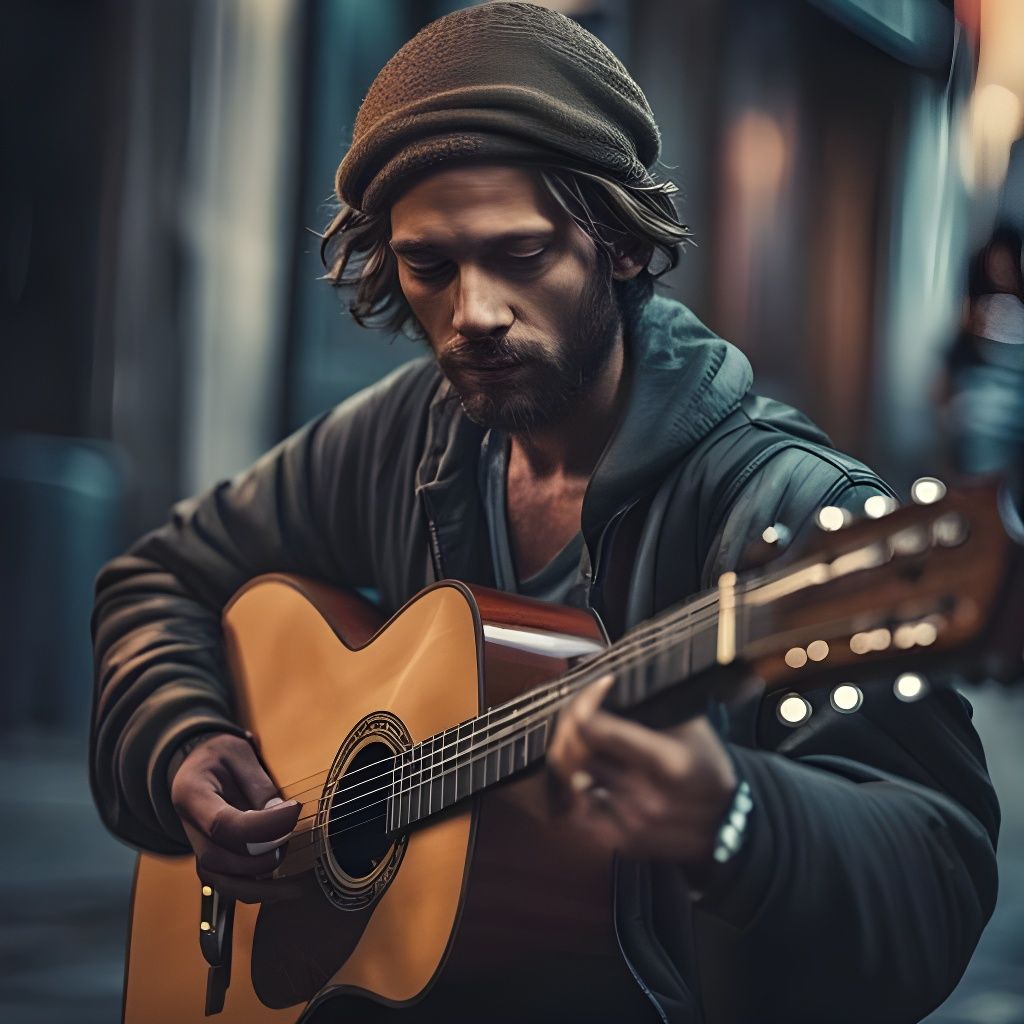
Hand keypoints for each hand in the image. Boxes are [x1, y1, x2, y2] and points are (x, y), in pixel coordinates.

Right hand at [170, 733, 300, 900]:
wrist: (197, 764)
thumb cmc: (220, 756)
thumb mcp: (239, 754)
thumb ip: (260, 785)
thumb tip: (284, 816)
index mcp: (191, 795)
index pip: (222, 824)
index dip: (262, 826)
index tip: (295, 810)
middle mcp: (189, 828)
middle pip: (217, 859)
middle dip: (259, 858)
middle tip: (291, 838)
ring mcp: (198, 847)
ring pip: (220, 882)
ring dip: (260, 888)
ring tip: (295, 884)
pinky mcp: (213, 858)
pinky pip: (229, 884)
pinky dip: (256, 890)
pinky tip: (284, 888)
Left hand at [547, 675, 736, 870]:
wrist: (726, 823)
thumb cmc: (706, 765)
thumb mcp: (694, 726)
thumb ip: (656, 703)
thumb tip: (613, 683)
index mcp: (668, 762)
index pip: (598, 729)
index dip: (588, 703)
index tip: (596, 691)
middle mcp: (647, 795)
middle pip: (579, 752)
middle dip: (575, 726)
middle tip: (581, 712)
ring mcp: (632, 822)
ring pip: (575, 779)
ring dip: (575, 756)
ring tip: (584, 740)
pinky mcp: (622, 841)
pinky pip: (579, 811)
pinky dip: (577, 790)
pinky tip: (586, 773)